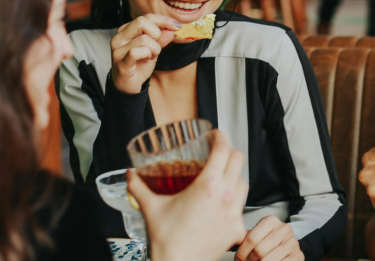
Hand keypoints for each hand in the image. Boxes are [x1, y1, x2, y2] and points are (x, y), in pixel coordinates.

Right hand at [110, 14, 181, 93]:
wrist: (127, 86)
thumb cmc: (138, 65)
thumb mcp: (154, 49)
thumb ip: (162, 38)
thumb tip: (173, 28)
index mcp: (126, 30)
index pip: (146, 17)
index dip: (164, 20)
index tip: (177, 26)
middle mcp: (120, 36)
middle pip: (142, 21)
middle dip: (157, 33)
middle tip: (157, 46)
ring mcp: (118, 49)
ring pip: (144, 39)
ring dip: (154, 49)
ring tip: (151, 56)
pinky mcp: (121, 62)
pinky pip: (137, 52)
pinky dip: (147, 55)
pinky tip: (146, 60)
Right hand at [128, 130, 249, 260]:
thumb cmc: (167, 241)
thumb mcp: (150, 207)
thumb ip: (138, 187)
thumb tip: (131, 174)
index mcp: (208, 186)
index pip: (223, 150)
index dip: (221, 137)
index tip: (216, 135)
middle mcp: (226, 197)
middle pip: (238, 161)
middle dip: (229, 152)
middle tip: (219, 152)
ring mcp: (234, 213)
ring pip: (244, 183)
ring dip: (234, 175)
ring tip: (222, 177)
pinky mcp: (237, 228)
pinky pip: (242, 208)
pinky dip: (234, 201)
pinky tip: (222, 204)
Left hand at [235, 215, 302, 260]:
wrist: (288, 246)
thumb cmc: (269, 241)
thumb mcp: (258, 234)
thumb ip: (245, 237)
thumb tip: (229, 240)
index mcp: (271, 221)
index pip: (251, 238)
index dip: (242, 252)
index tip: (238, 258)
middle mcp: (284, 229)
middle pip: (259, 251)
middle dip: (251, 260)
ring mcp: (293, 242)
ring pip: (268, 260)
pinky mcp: (298, 256)